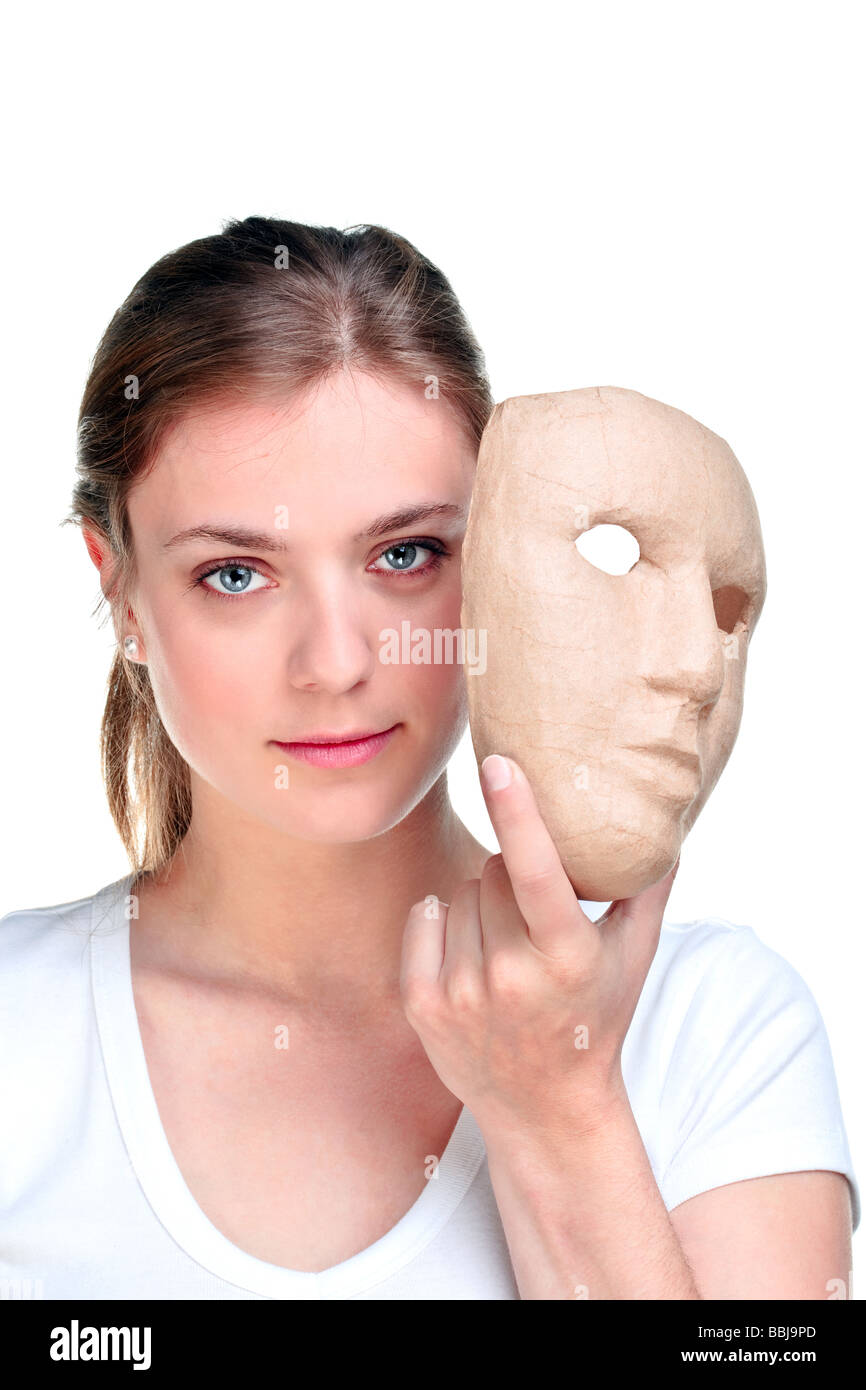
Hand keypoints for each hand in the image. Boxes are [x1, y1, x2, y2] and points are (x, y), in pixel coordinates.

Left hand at [399, 753, 678, 1136]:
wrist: (545, 1110)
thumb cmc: (595, 1020)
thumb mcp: (635, 958)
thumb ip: (650, 889)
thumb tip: (667, 824)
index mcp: (567, 956)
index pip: (536, 871)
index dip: (517, 811)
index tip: (500, 762)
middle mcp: (511, 975)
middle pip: (493, 869)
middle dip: (512, 874)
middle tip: (532, 913)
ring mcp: (463, 993)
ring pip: (460, 892)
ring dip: (481, 904)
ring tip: (506, 945)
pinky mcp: (424, 1005)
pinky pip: (424, 918)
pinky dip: (442, 921)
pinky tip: (469, 951)